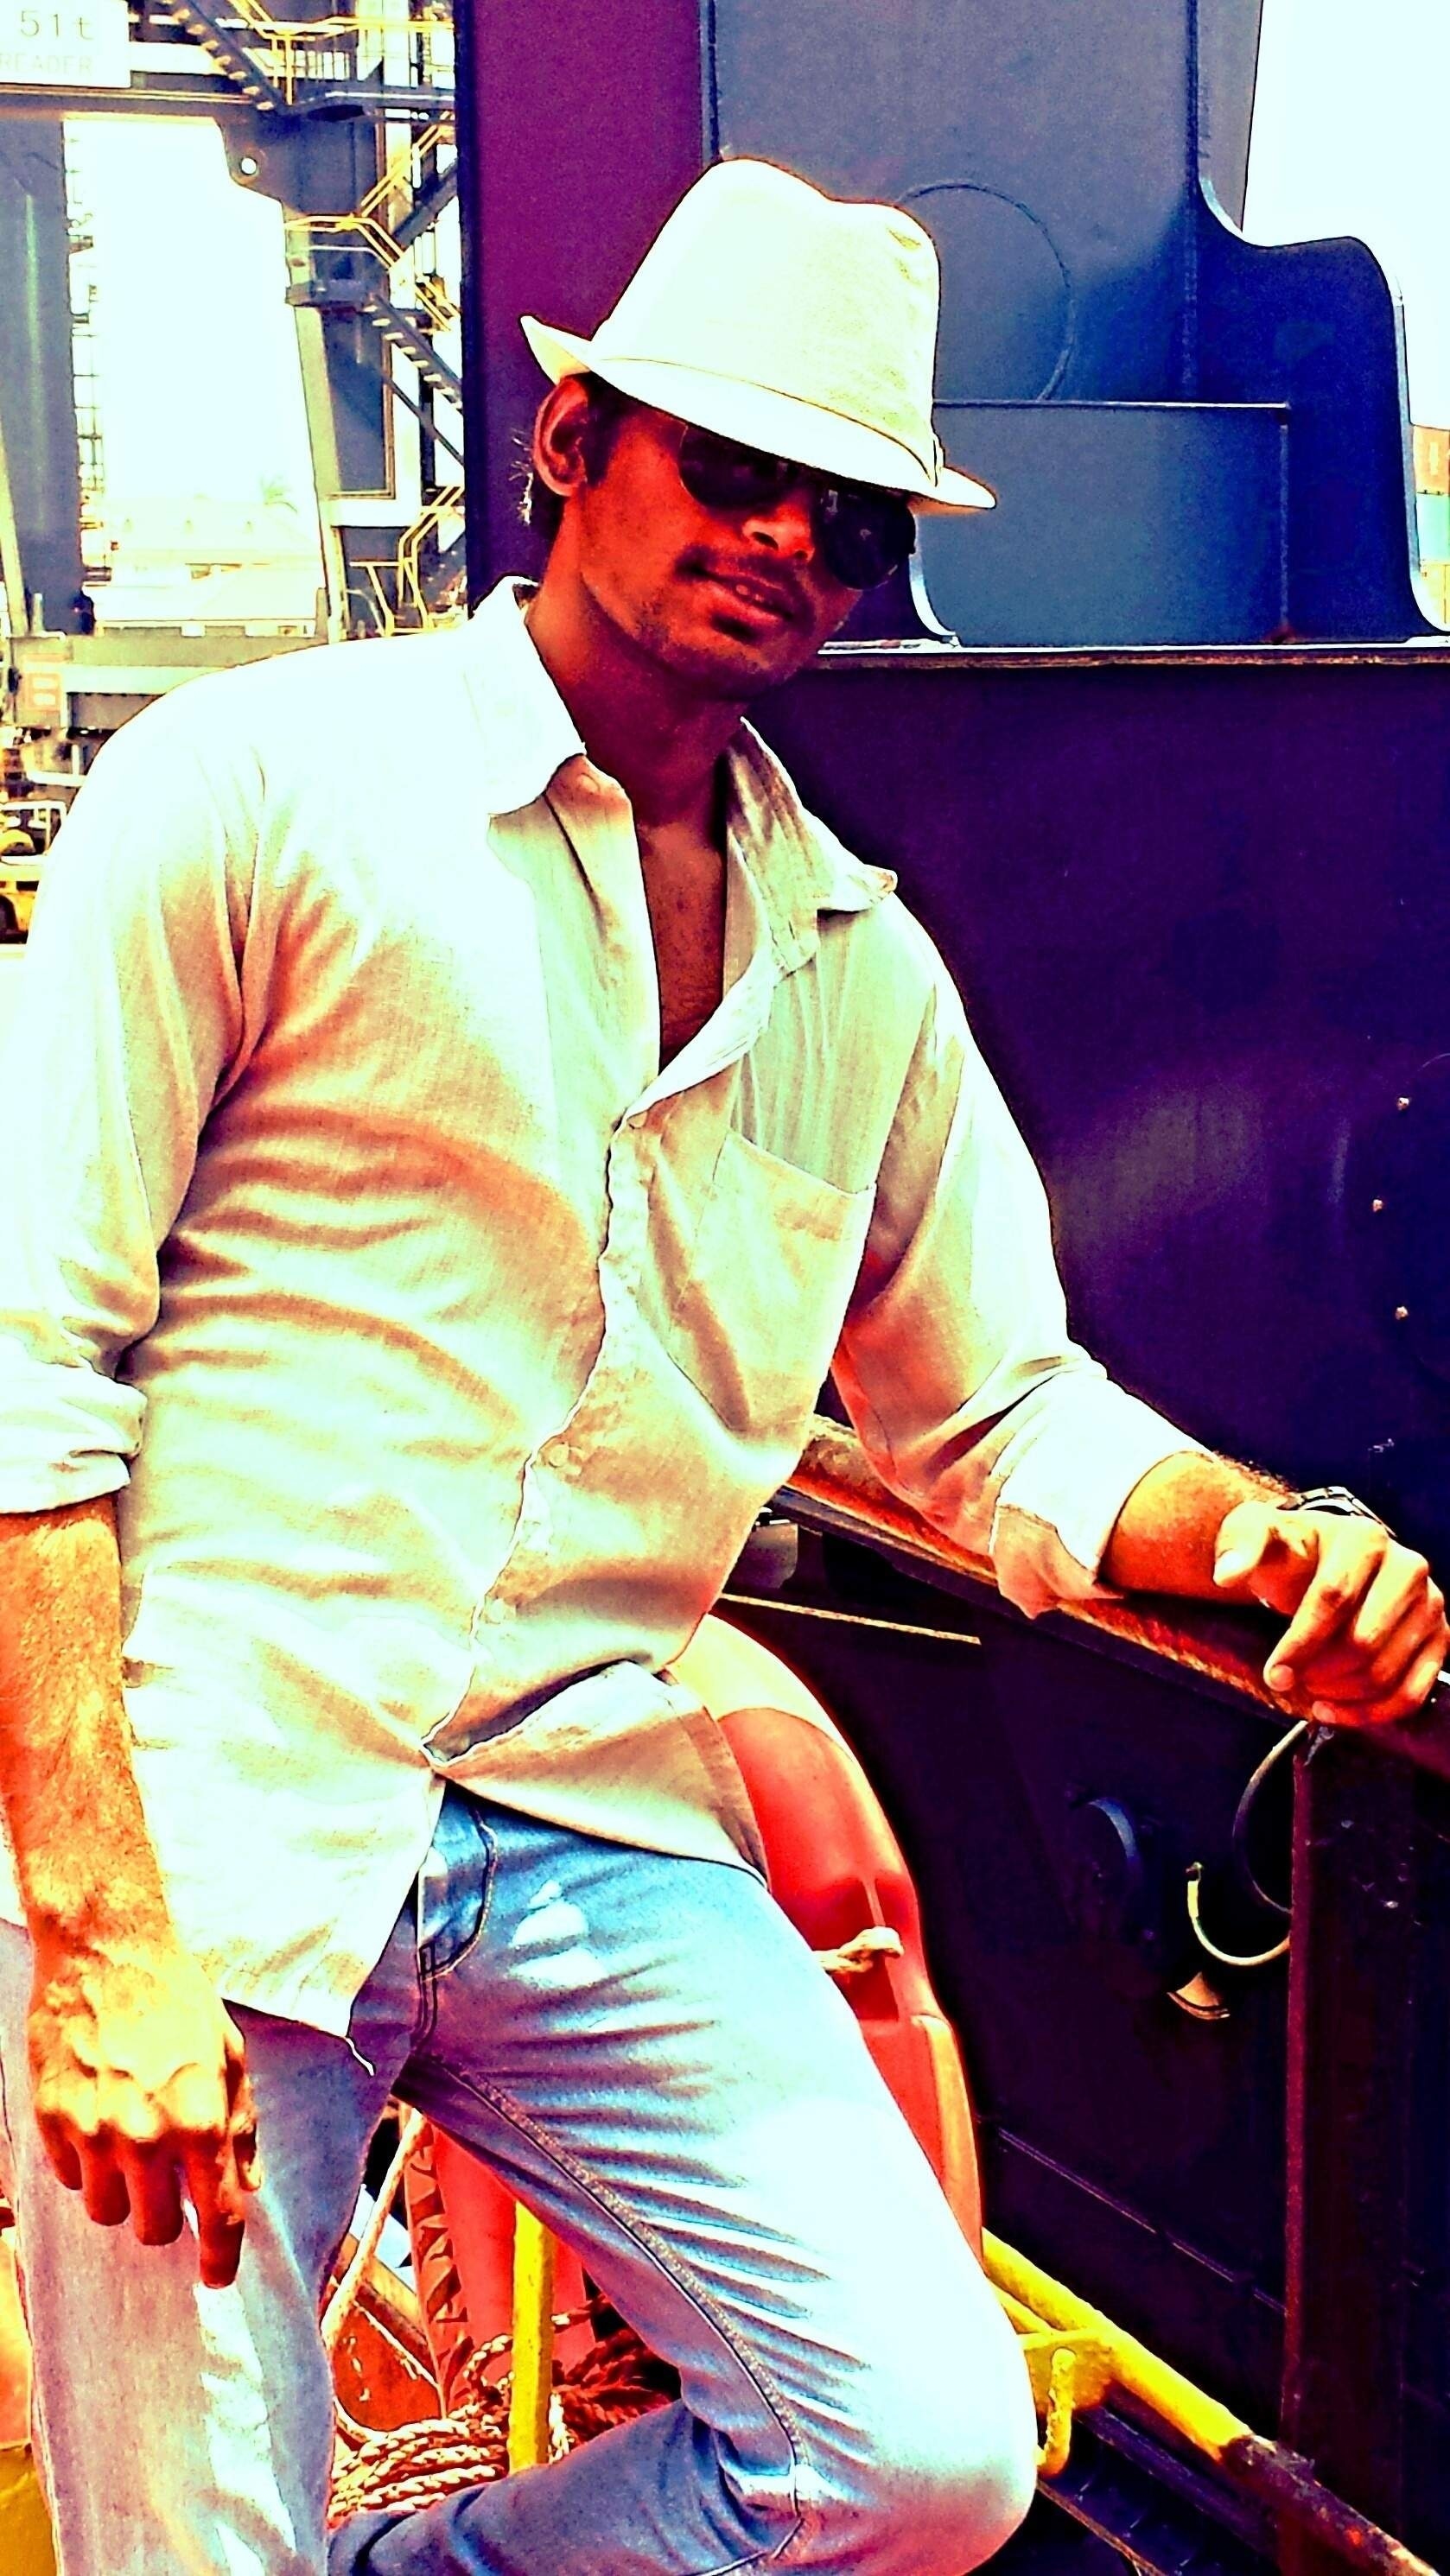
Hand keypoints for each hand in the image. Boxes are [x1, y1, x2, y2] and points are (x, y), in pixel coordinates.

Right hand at [26, 1936, 260, 2287]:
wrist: (108, 1951)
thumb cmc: (178, 2000)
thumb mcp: (231, 2057)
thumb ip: (241, 2126)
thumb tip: (247, 2185)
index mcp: (202, 2121)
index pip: (216, 2219)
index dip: (218, 2259)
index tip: (215, 2277)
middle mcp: (147, 2136)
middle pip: (153, 2229)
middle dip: (165, 2216)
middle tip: (166, 2183)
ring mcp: (93, 2131)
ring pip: (106, 2212)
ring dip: (121, 2193)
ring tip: (129, 2147)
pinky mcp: (51, 2120)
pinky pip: (69, 2178)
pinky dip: (85, 2164)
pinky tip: (96, 2122)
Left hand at [1212, 1501, 1446, 1725]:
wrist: (1323, 1560)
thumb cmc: (1287, 1553)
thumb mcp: (1255, 1535)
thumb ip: (1239, 1547)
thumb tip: (1227, 1574)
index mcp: (1364, 1538)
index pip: (1333, 1598)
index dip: (1300, 1642)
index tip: (1273, 1673)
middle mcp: (1408, 1567)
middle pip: (1363, 1640)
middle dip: (1319, 1671)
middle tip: (1287, 1681)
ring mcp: (1429, 1604)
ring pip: (1387, 1670)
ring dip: (1342, 1694)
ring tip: (1308, 1692)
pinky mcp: (1439, 1637)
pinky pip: (1413, 1691)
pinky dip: (1372, 1712)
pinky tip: (1334, 1712)